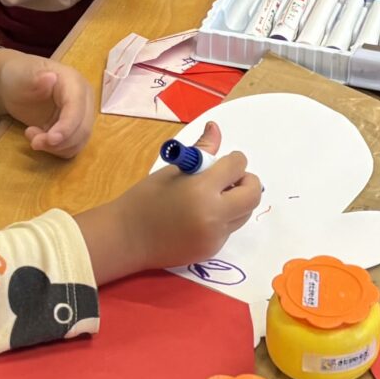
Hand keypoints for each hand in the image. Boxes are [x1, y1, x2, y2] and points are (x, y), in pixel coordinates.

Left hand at [0, 54, 92, 157]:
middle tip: (33, 142)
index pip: (77, 108)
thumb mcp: (21, 76)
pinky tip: (39, 140)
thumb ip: (35, 78)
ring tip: (32, 137)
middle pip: (83, 129)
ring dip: (56, 148)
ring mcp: (81, 116)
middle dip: (59, 142)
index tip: (50, 140)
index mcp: (75, 83)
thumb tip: (51, 77)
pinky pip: (71, 148)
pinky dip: (56, 150)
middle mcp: (84, 100)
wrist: (16, 86)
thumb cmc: (19, 77)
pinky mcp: (74, 130)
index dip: (67, 127)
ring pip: (78, 142)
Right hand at [76, 123, 259, 280]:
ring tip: (213, 197)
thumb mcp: (173, 171)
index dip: (234, 160)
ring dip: (236, 201)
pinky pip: (229, 229)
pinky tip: (200, 216)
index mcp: (202, 189)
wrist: (126, 238)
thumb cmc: (145, 199)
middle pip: (253, 194)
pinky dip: (223, 219)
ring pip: (244, 213)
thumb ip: (201, 151)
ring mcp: (215, 236)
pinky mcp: (212, 250)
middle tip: (229, 180)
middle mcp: (214, 215)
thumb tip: (215, 128)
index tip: (225, 162)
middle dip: (246, 182)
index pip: (237, 166)